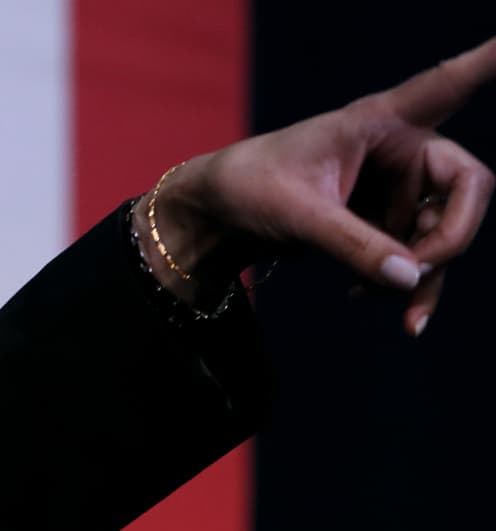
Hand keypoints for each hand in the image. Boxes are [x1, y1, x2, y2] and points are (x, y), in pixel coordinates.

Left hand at [151, 36, 495, 336]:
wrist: (220, 214)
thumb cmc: (251, 188)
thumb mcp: (299, 215)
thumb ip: (354, 245)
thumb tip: (411, 277)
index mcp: (380, 121)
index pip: (444, 86)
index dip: (483, 63)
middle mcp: (401, 148)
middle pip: (465, 189)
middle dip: (447, 239)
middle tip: (414, 276)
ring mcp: (399, 187)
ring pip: (442, 232)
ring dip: (421, 273)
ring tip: (386, 307)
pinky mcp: (387, 220)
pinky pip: (417, 254)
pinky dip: (404, 282)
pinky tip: (376, 302)